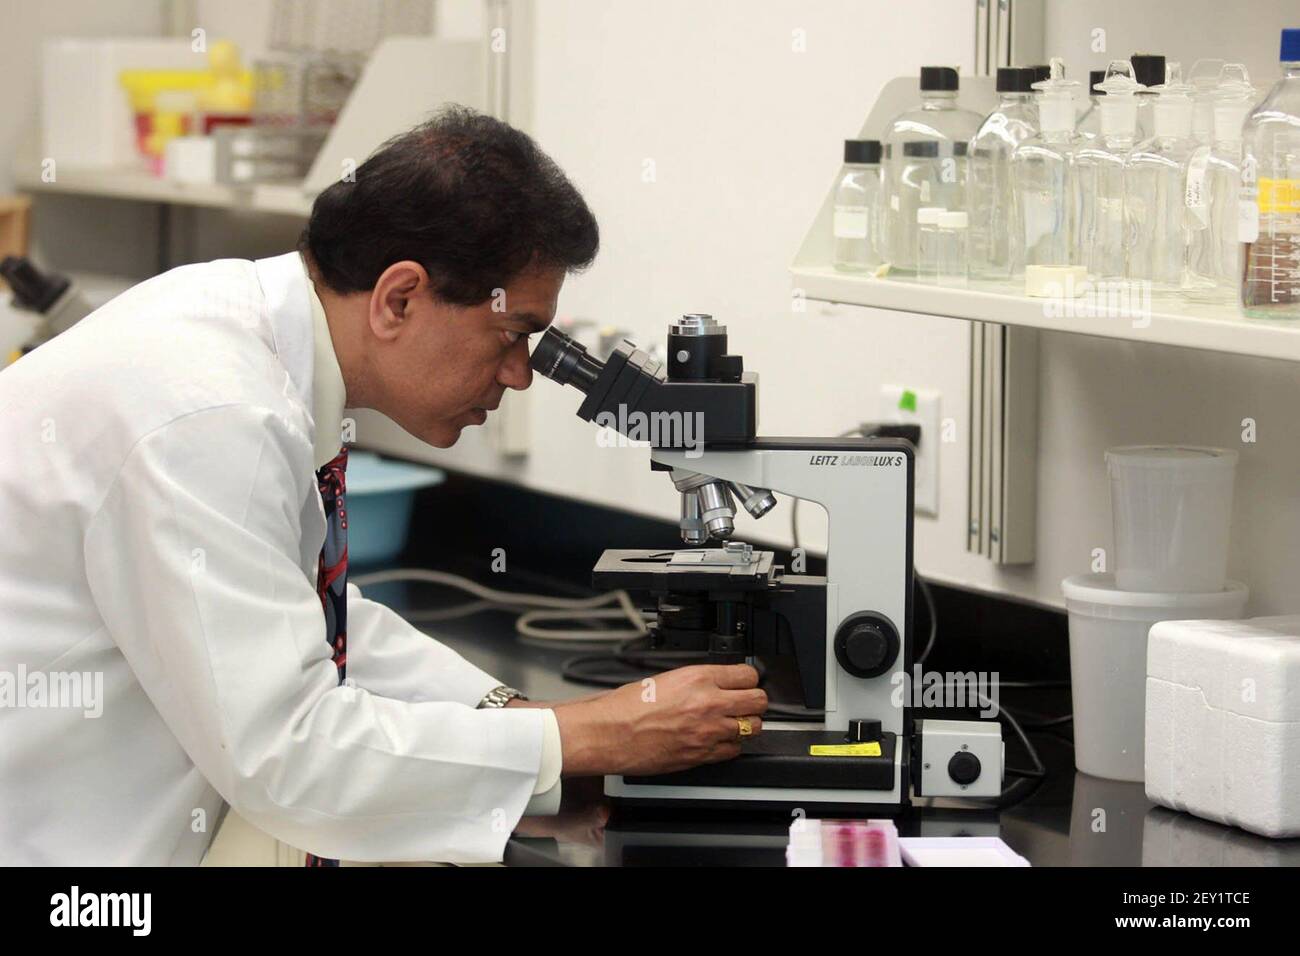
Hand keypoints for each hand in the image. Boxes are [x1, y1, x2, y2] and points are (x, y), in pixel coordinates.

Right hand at [552, 664, 766, 777]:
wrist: (609, 734)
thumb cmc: (626, 706)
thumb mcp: (665, 678)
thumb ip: (697, 681)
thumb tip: (717, 682)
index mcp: (698, 678)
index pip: (748, 674)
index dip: (748, 678)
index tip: (744, 682)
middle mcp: (709, 703)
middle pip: (759, 701)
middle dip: (754, 701)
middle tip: (744, 702)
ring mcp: (709, 731)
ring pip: (753, 727)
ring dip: (745, 724)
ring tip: (731, 722)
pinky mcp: (702, 755)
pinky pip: (734, 750)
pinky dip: (730, 746)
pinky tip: (717, 740)